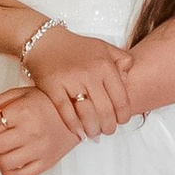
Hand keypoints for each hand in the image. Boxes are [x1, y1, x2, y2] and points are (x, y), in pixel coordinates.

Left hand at [0, 87, 74, 174]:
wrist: (78, 112)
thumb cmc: (45, 101)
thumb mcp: (19, 93)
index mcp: (22, 112)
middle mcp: (30, 132)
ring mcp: (38, 150)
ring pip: (1, 163)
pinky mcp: (46, 163)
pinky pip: (19, 174)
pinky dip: (4, 170)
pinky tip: (0, 161)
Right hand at [23, 24, 134, 138]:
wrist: (45, 41)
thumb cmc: (77, 47)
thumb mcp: (104, 48)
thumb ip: (122, 61)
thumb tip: (129, 81)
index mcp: (105, 65)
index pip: (121, 99)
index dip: (123, 116)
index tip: (121, 121)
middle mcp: (90, 73)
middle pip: (105, 111)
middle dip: (109, 127)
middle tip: (107, 131)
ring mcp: (70, 80)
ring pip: (87, 115)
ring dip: (93, 129)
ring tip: (94, 133)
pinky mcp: (52, 87)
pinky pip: (66, 112)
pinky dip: (74, 125)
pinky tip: (79, 132)